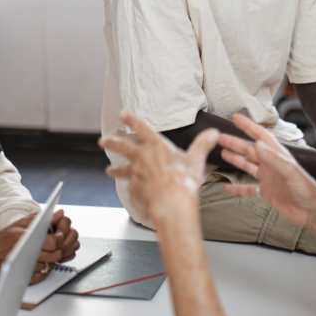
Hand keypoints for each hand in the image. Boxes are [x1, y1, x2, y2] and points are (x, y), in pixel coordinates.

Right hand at [0, 210, 80, 283]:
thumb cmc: (5, 238)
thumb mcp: (21, 223)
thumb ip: (42, 218)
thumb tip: (60, 214)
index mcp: (25, 237)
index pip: (54, 242)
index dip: (61, 238)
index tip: (60, 234)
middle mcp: (26, 254)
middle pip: (55, 255)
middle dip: (59, 249)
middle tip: (54, 243)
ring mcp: (27, 268)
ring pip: (51, 265)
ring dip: (52, 258)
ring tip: (45, 251)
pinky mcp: (27, 278)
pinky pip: (44, 274)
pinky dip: (45, 268)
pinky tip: (40, 260)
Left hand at [100, 110, 218, 222]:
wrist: (172, 201)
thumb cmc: (184, 180)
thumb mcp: (196, 159)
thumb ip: (203, 144)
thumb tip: (213, 133)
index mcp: (156, 146)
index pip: (141, 128)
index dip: (131, 120)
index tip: (122, 114)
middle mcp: (142, 158)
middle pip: (123, 147)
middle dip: (112, 143)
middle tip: (103, 141)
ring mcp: (136, 174)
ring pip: (122, 170)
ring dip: (115, 170)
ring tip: (108, 171)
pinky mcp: (135, 189)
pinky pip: (131, 190)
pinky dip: (131, 194)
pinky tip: (130, 196)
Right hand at [217, 114, 315, 229]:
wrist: (312, 211)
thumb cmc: (306, 189)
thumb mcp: (290, 171)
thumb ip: (274, 159)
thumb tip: (257, 144)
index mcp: (278, 156)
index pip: (260, 136)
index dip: (248, 126)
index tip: (236, 118)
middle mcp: (271, 164)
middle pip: (249, 150)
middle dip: (234, 142)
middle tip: (219, 136)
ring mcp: (269, 178)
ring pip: (248, 165)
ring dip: (235, 159)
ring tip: (222, 152)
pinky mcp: (267, 192)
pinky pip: (249, 189)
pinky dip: (238, 188)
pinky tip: (227, 188)